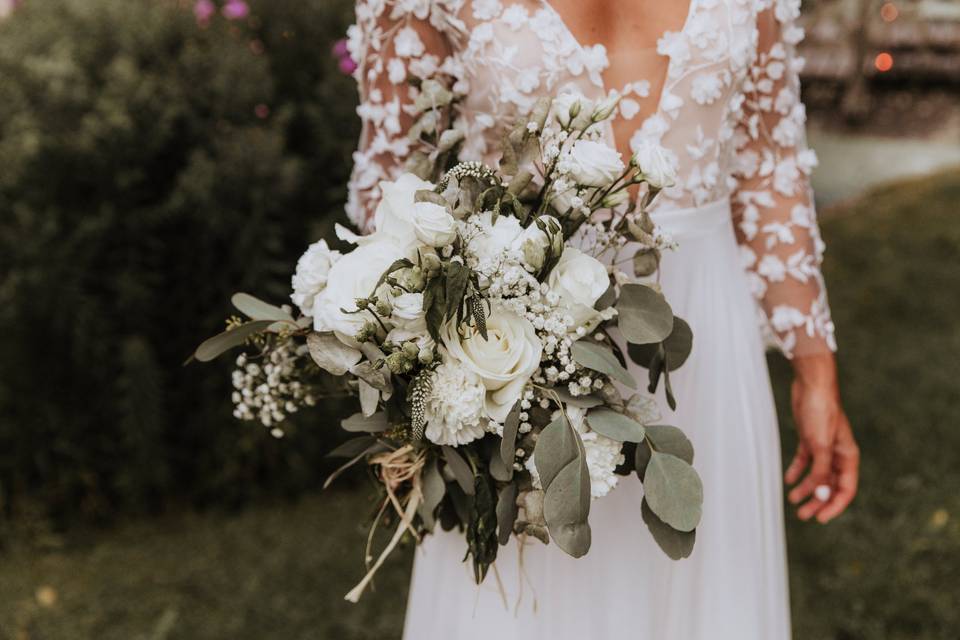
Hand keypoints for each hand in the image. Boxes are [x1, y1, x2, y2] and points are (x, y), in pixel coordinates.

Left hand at [784, 353, 858, 522]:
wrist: (811, 385)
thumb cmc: (821, 412)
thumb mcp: (820, 444)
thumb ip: (821, 469)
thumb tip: (820, 493)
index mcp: (848, 456)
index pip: (846, 489)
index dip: (834, 506)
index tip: (821, 518)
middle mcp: (837, 454)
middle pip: (830, 485)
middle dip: (818, 501)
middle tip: (803, 514)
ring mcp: (823, 447)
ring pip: (816, 475)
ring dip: (806, 489)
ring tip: (793, 500)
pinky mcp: (809, 439)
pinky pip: (805, 461)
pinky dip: (797, 471)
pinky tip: (788, 480)